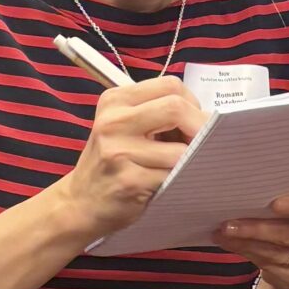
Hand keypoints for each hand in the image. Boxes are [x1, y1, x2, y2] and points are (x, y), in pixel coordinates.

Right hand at [53, 78, 205, 240]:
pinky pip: (173, 176)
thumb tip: (207, 118)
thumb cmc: (112, 163)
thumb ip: (157, 115)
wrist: (80, 203)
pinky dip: (181, 180)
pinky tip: (171, 184)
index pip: (170, 86)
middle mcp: (114, 121)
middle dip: (201, 127)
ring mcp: (119, 151)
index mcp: (115, 100)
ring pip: (180, 149)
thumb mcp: (124, 127)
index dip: (193, 103)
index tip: (195, 122)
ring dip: (191, 160)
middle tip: (207, 143)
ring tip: (183, 167)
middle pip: (176, 108)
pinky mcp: (129, 180)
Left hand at [217, 192, 288, 288]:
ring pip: (278, 254)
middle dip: (256, 229)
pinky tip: (236, 247)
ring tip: (224, 235)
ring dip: (247, 244)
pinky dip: (251, 256)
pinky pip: (274, 269)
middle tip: (228, 224)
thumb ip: (283, 205)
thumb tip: (245, 200)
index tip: (272, 204)